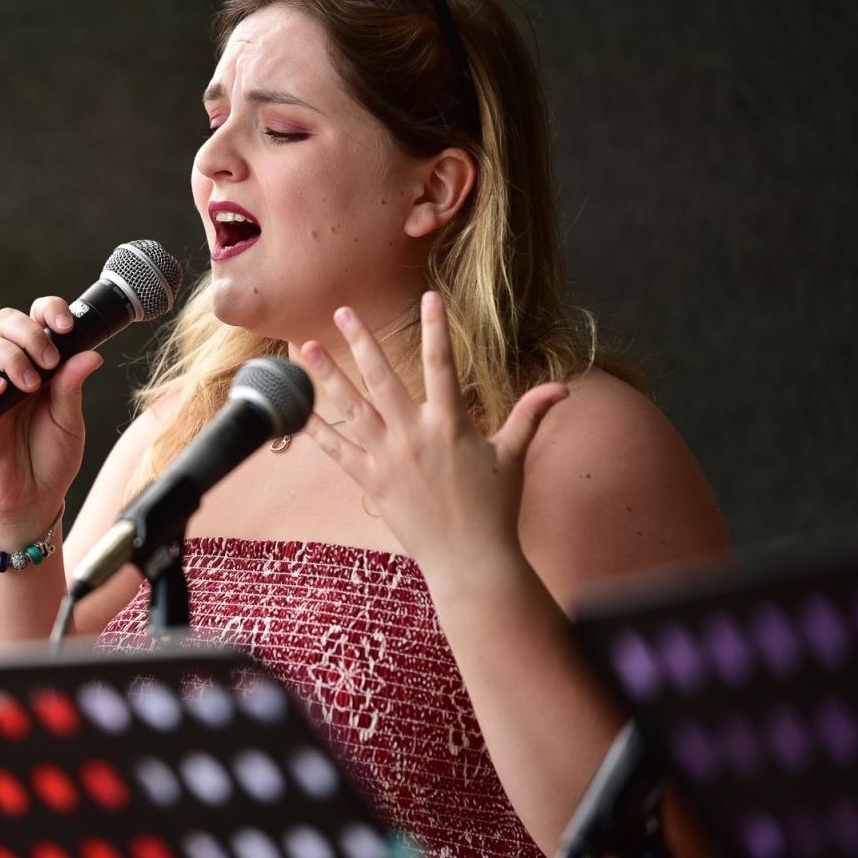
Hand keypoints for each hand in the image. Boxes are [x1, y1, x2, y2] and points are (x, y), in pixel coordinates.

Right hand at [0, 297, 102, 534]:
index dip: (49, 310)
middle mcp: (14, 367)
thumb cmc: (51, 458)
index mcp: (42, 363)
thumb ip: (73, 386)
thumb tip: (90, 354)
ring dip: (10, 357)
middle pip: (6, 322)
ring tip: (30, 385)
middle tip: (49, 360)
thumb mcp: (70, 421)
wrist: (33, 496)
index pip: (38, 318)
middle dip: (29, 332)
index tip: (66, 324)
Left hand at [298, 291, 567, 579]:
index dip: (437, 329)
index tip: (430, 296)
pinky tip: (296, 408)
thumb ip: (529, 415)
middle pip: (382, 379)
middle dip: (362, 341)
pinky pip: (337, 450)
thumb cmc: (495, 508)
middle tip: (342, 311)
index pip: (444, 365)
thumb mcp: (513, 456)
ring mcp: (388, 458)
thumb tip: (561, 387)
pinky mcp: (371, 481)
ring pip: (351, 408)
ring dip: (327, 376)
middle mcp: (415, 436)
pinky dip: (316, 429)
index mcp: (451, 424)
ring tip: (306, 348)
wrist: (469, 560)